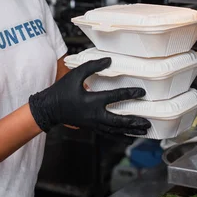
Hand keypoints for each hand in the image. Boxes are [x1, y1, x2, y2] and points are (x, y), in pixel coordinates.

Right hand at [29, 58, 150, 136]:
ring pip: (115, 130)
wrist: (49, 108)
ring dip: (130, 131)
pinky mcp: (91, 127)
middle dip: (134, 121)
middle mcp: (94, 115)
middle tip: (147, 122)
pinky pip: (108, 134)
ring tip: (143, 131)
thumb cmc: (61, 91)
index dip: (129, 94)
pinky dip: (120, 135)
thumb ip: (92, 66)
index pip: (115, 97)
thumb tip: (108, 60)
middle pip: (119, 121)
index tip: (141, 92)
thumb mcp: (75, 75)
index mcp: (91, 101)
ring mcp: (93, 123)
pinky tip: (127, 136)